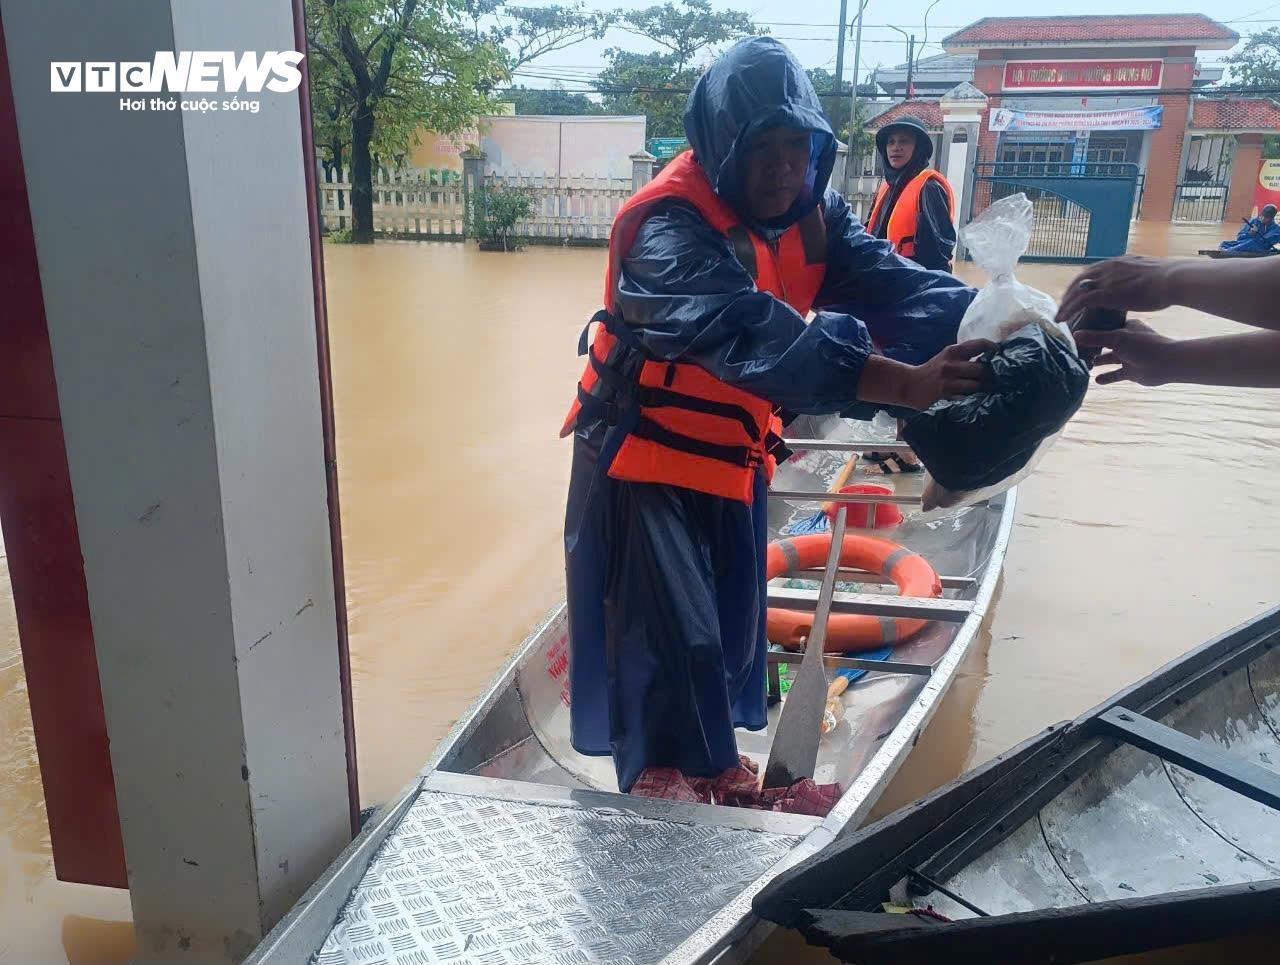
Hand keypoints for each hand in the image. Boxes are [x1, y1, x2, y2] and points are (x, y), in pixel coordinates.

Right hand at [905, 339, 995, 409]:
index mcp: (953, 351)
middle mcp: (951, 365)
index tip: (1000, 355)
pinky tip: (975, 399)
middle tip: (995, 380)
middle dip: (991, 375)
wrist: (909, 385)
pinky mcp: (945, 396)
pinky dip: (973, 399)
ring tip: (988, 391)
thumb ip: (965, 355)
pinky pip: (967, 398)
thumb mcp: (946, 357)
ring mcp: (948, 382)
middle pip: (982, 369)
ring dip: (984, 389)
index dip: (994, 349)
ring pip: (977, 385)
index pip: (980, 345)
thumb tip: (991, 356)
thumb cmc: (933, 371)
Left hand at [1056, 256, 1179, 323]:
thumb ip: (1139, 278)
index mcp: (1120, 262)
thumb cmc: (1169, 280)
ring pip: (1076, 291)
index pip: (1094, 270)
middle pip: (1081, 279)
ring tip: (1059, 316)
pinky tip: (1062, 320)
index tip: (1077, 292)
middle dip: (1070, 293)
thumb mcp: (1150, 274)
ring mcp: (1106, 279)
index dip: (1083, 283)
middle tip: (1063, 305)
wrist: (1173, 279)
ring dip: (1065, 304)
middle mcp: (1109, 267)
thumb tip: (1142, 283)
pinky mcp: (1105, 292)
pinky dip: (1068, 310)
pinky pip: (1079, 302)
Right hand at [1074, 318, 1177, 385]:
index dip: (1092, 330)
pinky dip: (1107, 377)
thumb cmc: (1144, 345)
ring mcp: (1129, 357)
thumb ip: (1095, 338)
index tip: (1076, 333)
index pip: (1105, 327)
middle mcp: (1127, 341)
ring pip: (1109, 359)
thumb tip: (1074, 335)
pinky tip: (1096, 380)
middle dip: (1092, 347)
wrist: (1167, 364)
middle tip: (1076, 350)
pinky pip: (1115, 375)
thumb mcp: (1116, 339)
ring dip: (1098, 361)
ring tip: (1084, 364)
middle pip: (1105, 344)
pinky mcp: (1131, 372)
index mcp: (1126, 328)